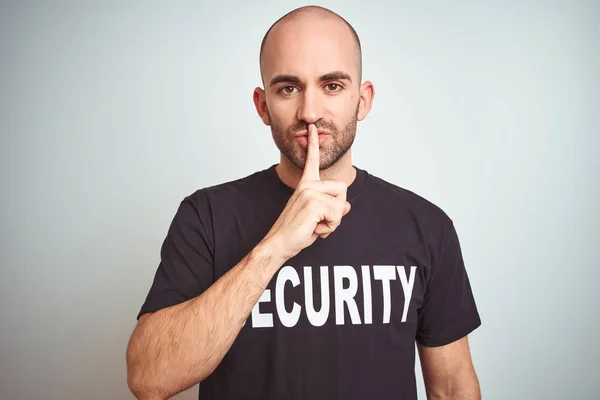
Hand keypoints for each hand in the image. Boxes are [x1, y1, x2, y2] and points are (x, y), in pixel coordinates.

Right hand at [262, 124, 350, 260]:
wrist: (279, 243)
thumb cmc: (296, 232)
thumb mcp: (318, 217)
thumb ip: (332, 208)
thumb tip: (346, 205)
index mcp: (306, 185)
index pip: (312, 161)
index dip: (313, 144)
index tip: (312, 127)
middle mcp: (308, 185)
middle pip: (343, 188)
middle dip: (338, 209)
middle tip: (320, 220)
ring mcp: (310, 193)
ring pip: (341, 205)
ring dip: (334, 222)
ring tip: (316, 225)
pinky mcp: (313, 203)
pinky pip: (337, 215)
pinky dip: (330, 227)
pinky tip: (315, 229)